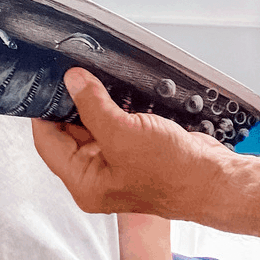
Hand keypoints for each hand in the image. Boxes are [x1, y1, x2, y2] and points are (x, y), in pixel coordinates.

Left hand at [32, 68, 230, 217]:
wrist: (214, 179)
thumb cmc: (172, 171)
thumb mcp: (123, 134)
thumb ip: (92, 106)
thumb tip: (73, 82)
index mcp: (85, 183)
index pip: (48, 142)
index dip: (45, 111)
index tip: (49, 83)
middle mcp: (97, 177)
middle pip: (67, 134)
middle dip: (71, 105)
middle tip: (74, 76)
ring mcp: (116, 165)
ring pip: (91, 127)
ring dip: (93, 105)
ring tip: (95, 81)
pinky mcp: (134, 153)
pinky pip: (113, 127)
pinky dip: (113, 109)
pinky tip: (116, 92)